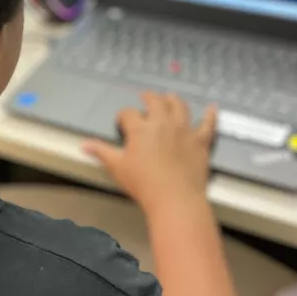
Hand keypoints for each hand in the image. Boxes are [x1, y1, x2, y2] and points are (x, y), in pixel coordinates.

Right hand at [83, 92, 216, 213]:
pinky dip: (210, 115)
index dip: (123, 116)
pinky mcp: (201, 140)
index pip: (128, 114)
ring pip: (180, 106)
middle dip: (148, 98)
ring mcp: (184, 130)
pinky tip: (212, 108)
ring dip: (173, 100)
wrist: (175, 198)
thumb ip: (102, 153)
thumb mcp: (117, 168)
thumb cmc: (143, 184)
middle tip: (146, 97)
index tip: (122, 122)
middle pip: (155, 102)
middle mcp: (163, 123)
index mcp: (140, 128)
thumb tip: (84, 145)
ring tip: (170, 97)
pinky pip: (208, 123)